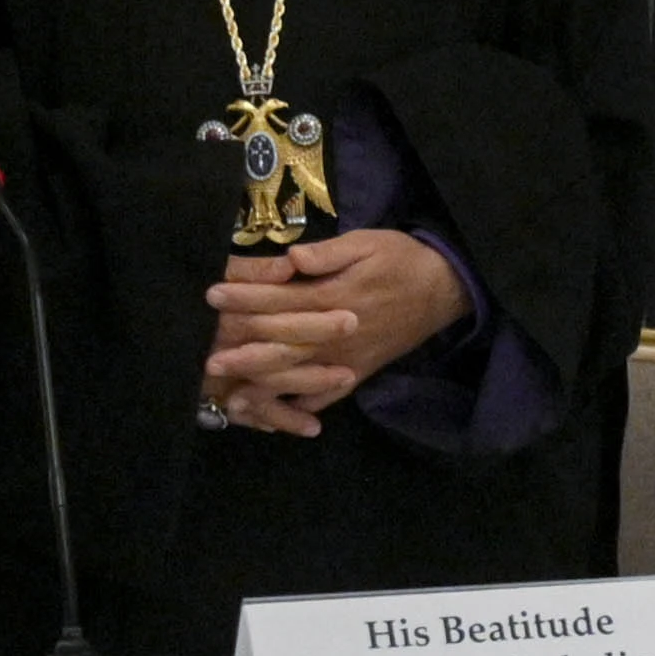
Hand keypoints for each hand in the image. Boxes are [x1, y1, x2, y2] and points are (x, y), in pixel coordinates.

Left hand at [201, 231, 469, 437]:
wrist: (446, 289)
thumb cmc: (403, 260)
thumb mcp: (370, 243)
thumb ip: (330, 253)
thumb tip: (292, 258)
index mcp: (337, 297)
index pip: (282, 300)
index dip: (246, 297)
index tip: (212, 295)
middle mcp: (338, 333)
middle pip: (282, 343)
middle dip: (243, 347)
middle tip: (208, 353)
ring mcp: (347, 358)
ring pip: (297, 375)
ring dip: (262, 383)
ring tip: (230, 391)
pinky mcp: (357, 372)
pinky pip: (324, 396)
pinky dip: (297, 408)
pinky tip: (272, 412)